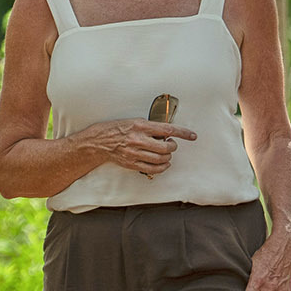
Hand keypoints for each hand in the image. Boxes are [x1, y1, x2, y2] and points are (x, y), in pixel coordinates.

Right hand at [72, 119, 198, 177]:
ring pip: (161, 160)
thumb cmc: (116, 129)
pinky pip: (153, 169)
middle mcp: (138, 139)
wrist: (98, 142)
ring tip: (166, 154)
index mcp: (140, 126)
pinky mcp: (132, 163)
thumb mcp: (134, 121)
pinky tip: (164, 164)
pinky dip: (162, 168)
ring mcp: (135, 153)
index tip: (192, 135)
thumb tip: (167, 132)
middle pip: (166, 148)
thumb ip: (150, 127)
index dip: (183, 133)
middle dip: (173, 147)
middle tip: (171, 145)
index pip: (168, 129)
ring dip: (168, 158)